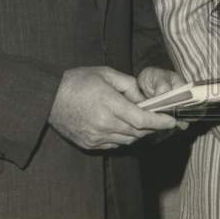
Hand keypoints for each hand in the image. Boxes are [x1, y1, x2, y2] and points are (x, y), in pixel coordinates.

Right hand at [49, 65, 185, 150]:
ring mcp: (96, 137)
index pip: (142, 119)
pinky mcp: (89, 144)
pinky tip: (124, 127)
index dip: (160, 121)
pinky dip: (124, 137)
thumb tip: (144, 97)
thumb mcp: (105, 74)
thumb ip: (129, 85)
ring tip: (144, 122)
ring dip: (139, 133)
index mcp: (109, 105)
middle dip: (153, 127)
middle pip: (138, 132)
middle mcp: (103, 124)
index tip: (172, 121)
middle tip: (163, 120)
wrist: (48, 98)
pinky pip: (114, 144)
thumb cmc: (77, 81)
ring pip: (128, 140)